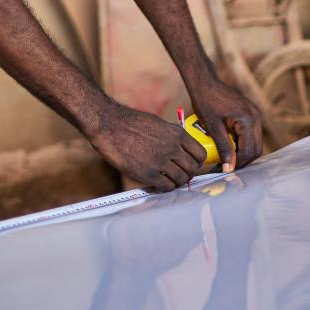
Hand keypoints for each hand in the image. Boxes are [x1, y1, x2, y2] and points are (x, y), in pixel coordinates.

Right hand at [86, 102, 207, 191]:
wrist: (109, 125)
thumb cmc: (131, 123)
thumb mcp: (159, 124)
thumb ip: (172, 137)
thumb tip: (181, 149)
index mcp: (177, 134)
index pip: (200, 154)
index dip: (196, 162)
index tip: (191, 164)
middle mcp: (173, 148)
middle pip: (192, 169)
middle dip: (188, 173)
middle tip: (180, 174)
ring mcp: (161, 161)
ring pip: (181, 180)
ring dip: (177, 182)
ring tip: (168, 179)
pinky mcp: (148, 174)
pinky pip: (166, 186)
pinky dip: (165, 186)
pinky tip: (158, 182)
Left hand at [189, 75, 262, 172]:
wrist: (204, 83)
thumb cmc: (206, 101)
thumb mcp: (213, 127)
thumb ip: (224, 148)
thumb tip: (229, 167)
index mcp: (248, 120)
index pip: (248, 151)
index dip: (237, 163)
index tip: (225, 170)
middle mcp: (256, 117)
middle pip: (256, 149)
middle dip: (242, 160)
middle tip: (226, 166)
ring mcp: (255, 114)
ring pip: (255, 143)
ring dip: (243, 152)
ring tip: (227, 157)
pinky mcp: (251, 114)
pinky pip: (251, 134)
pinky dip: (243, 143)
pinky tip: (229, 146)